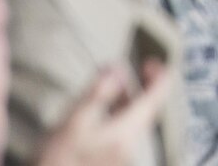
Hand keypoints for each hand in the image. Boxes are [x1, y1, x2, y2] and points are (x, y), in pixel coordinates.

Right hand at [34, 60, 174, 165]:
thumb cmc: (59, 159)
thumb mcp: (75, 121)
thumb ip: (98, 92)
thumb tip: (118, 69)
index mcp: (127, 131)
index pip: (157, 97)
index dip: (158, 75)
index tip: (148, 62)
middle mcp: (131, 146)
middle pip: (143, 110)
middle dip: (130, 90)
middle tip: (115, 77)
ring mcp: (123, 157)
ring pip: (130, 123)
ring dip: (119, 106)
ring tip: (100, 96)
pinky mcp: (113, 163)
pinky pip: (120, 137)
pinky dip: (112, 122)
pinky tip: (94, 121)